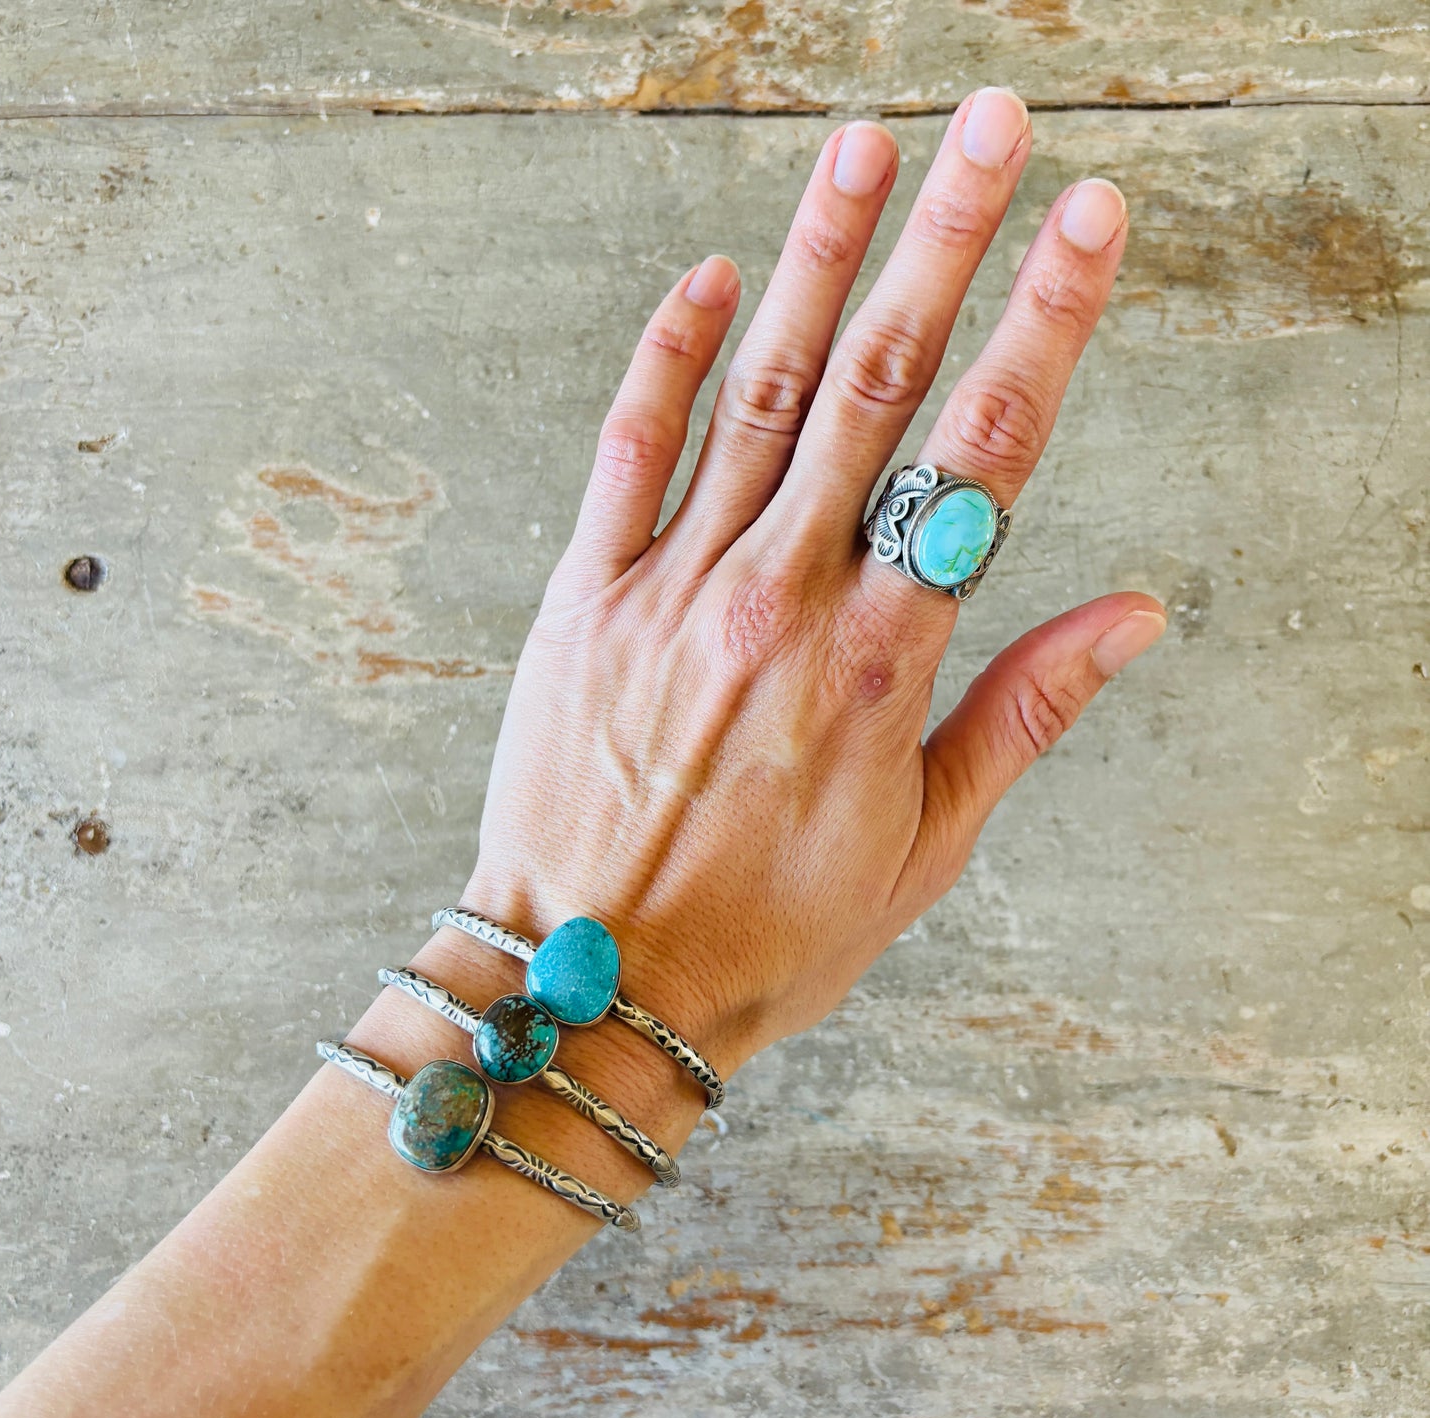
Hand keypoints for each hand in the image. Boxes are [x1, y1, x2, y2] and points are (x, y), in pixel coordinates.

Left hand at [461, 89, 1163, 1083]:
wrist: (597, 982)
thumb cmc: (770, 931)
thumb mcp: (925, 847)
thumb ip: (1023, 713)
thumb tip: (1134, 612)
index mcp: (882, 662)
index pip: (983, 458)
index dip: (1043, 325)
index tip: (1088, 224)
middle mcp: (782, 600)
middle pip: (879, 388)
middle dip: (944, 241)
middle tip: (989, 127)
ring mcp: (675, 586)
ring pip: (762, 392)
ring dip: (818, 260)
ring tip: (866, 150)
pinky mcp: (589, 596)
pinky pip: (631, 450)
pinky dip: (672, 356)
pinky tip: (717, 276)